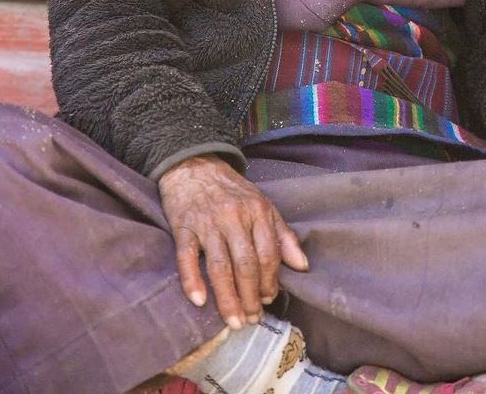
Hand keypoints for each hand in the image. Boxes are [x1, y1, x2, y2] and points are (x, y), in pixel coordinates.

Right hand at [158, 154, 306, 328]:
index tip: (268, 300)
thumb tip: (302, 266)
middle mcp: (233, 217)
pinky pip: (186, 258)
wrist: (194, 164)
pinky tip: (199, 301)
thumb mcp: (262, 204)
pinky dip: (192, 281)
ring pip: (219, 267)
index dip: (270, 282)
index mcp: (256, 211)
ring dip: (227, 298)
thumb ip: (282, 235)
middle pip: (245, 265)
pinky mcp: (183, 226)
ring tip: (233, 321)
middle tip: (251, 319)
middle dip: (250, 297)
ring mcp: (207, 222)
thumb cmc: (231, 190)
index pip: (268, 254)